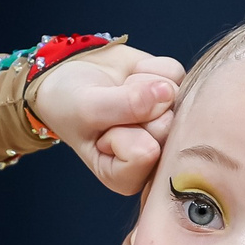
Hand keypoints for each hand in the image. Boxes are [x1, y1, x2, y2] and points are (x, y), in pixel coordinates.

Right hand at [27, 44, 185, 196]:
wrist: (69, 73)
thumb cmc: (69, 103)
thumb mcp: (86, 110)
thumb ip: (124, 106)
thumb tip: (167, 91)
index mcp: (126, 177)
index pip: (145, 154)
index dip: (122, 131)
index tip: (102, 130)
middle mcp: (155, 155)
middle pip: (165, 127)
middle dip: (134, 105)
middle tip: (111, 108)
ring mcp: (169, 124)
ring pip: (173, 97)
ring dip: (140, 84)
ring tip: (120, 93)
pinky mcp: (175, 94)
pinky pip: (174, 73)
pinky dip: (150, 68)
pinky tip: (132, 78)